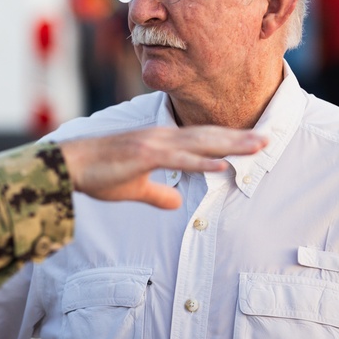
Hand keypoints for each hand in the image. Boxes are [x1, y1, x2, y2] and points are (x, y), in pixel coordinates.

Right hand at [59, 126, 267, 209]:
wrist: (69, 164)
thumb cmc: (98, 173)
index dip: (227, 140)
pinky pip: (179, 159)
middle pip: (207, 136)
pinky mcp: (143, 154)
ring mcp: (153, 143)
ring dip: (230, 145)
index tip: (252, 143)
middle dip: (239, 138)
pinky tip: (222, 163)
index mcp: (159, 142)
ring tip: (257, 147)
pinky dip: (202, 160)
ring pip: (199, 143)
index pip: (200, 139)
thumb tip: (176, 202)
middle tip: (269, 138)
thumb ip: (157, 193)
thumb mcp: (133, 187)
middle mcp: (160, 137)